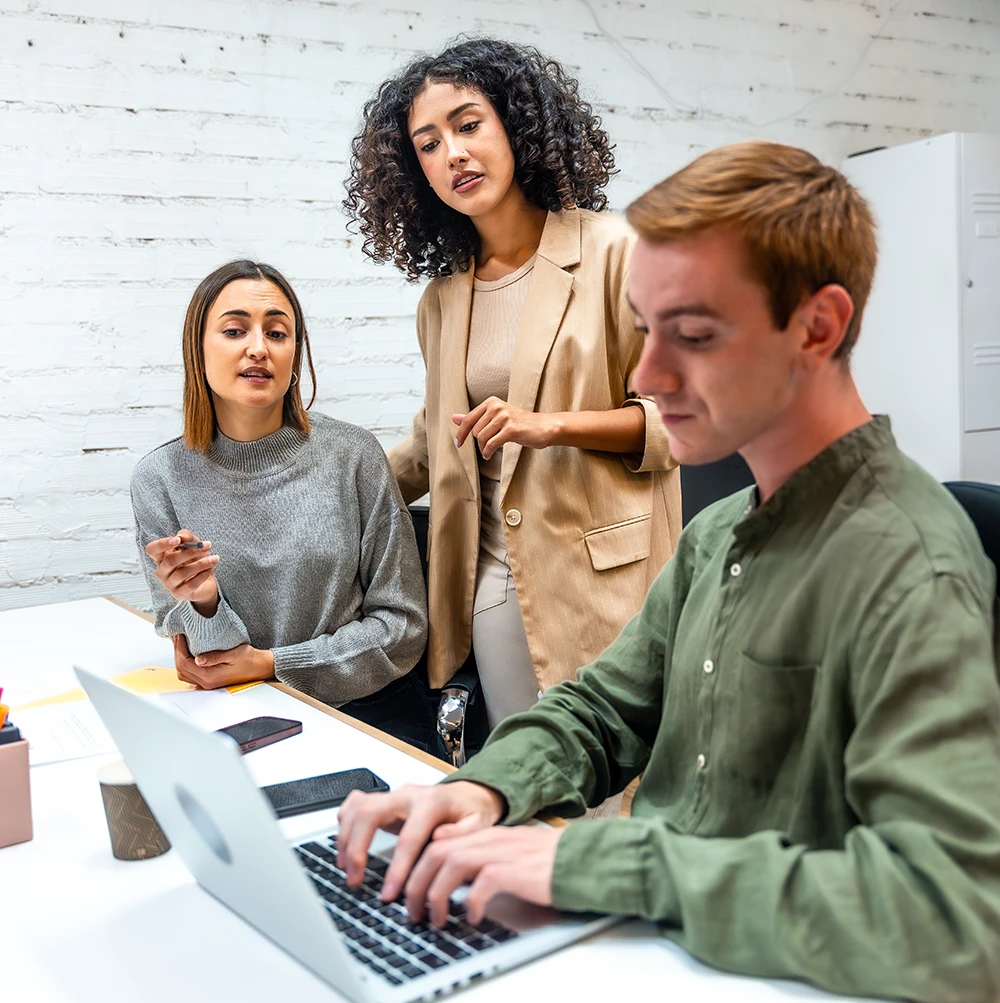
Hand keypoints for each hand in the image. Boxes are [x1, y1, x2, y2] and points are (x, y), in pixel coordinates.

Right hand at [145, 530, 218, 612]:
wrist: (206, 581)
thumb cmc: (196, 560)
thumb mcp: (194, 544)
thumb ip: (187, 537)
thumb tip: (182, 536)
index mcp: (161, 557)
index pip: (152, 549)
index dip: (162, 544)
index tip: (178, 540)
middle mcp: (162, 571)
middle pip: (170, 561)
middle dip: (190, 552)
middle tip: (207, 547)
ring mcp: (169, 584)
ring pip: (182, 573)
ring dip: (201, 564)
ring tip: (214, 559)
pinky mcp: (180, 594)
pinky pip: (190, 585)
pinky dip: (202, 576)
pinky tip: (210, 570)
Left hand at [173, 634, 273, 688]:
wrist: (260, 667)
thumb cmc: (249, 660)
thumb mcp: (233, 654)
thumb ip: (214, 657)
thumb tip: (197, 659)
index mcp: (209, 676)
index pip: (185, 663)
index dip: (179, 648)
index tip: (180, 635)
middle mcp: (206, 682)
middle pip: (181, 669)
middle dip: (177, 652)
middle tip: (178, 636)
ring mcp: (207, 682)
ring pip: (184, 673)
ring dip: (180, 658)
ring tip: (182, 643)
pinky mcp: (209, 679)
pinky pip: (191, 673)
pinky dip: (186, 662)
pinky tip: (189, 652)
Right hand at [336, 781, 504, 899]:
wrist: (468, 794)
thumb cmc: (472, 812)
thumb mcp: (479, 823)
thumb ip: (463, 833)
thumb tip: (439, 840)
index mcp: (431, 802)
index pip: (408, 838)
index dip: (396, 868)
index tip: (389, 893)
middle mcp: (407, 795)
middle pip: (370, 814)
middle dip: (357, 848)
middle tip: (354, 878)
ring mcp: (393, 795)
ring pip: (358, 807)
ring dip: (346, 838)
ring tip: (346, 868)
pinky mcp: (384, 800)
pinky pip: (356, 804)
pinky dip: (345, 823)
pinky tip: (344, 845)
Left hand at [405, 825, 561, 925]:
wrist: (584, 858)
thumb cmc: (550, 862)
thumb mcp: (509, 854)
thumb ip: (482, 858)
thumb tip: (453, 879)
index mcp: (486, 834)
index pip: (439, 841)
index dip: (417, 866)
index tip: (409, 891)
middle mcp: (490, 839)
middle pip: (436, 851)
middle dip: (417, 883)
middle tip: (412, 910)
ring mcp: (501, 852)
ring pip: (451, 863)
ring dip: (436, 894)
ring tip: (436, 918)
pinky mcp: (515, 870)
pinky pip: (482, 883)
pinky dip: (469, 902)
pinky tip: (470, 918)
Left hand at [452, 398, 556, 461]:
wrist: (543, 427)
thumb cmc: (519, 423)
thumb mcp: (495, 418)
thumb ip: (475, 418)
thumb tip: (454, 418)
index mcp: (491, 402)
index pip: (468, 419)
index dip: (461, 433)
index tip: (458, 444)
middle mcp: (497, 407)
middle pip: (475, 431)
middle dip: (479, 442)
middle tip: (487, 446)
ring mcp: (504, 417)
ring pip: (482, 438)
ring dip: (484, 448)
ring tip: (489, 451)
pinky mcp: (511, 429)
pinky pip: (491, 444)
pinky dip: (488, 452)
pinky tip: (489, 454)